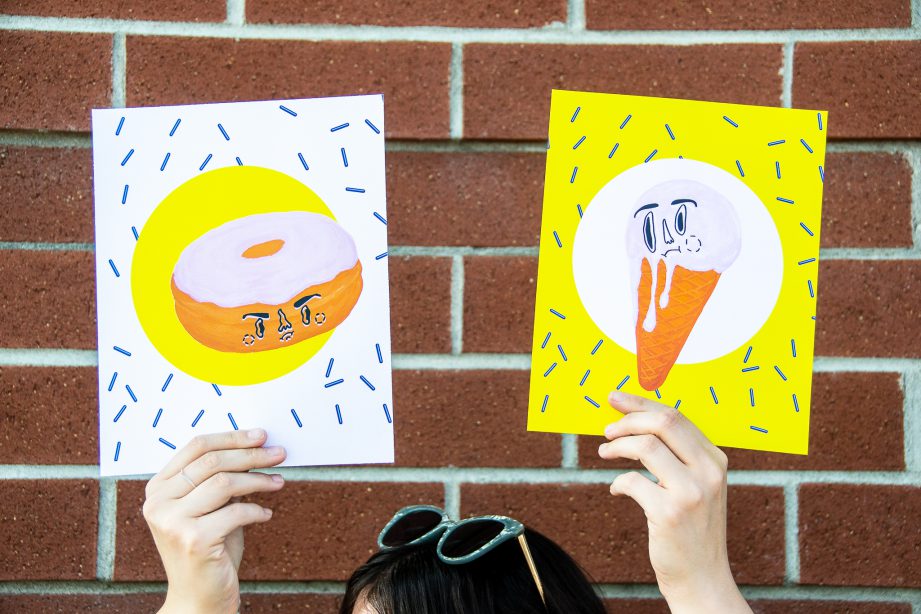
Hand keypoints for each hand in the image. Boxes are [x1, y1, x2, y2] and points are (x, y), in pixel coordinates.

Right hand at [143, 429, 286, 613]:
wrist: (198, 598)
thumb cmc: (209, 548)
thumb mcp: (210, 507)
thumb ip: (220, 478)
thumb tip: (256, 445)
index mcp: (158, 488)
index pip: (196, 446)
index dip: (232, 437)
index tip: (261, 436)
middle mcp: (158, 502)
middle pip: (212, 462)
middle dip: (251, 455)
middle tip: (279, 453)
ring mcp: (172, 522)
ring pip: (225, 482)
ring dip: (258, 480)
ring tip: (279, 482)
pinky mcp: (193, 540)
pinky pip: (236, 512)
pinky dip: (257, 510)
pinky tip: (266, 514)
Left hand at [599, 392, 750, 613]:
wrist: (702, 578)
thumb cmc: (692, 529)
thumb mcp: (697, 486)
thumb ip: (677, 455)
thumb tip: (635, 420)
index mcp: (715, 459)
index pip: (676, 415)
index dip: (640, 403)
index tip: (616, 400)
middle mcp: (708, 471)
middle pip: (663, 421)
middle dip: (628, 419)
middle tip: (607, 428)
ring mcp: (691, 492)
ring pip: (645, 445)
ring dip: (617, 446)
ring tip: (604, 453)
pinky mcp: (669, 513)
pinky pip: (631, 481)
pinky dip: (618, 482)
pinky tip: (617, 490)